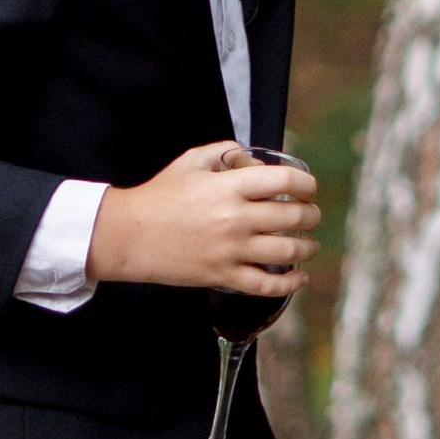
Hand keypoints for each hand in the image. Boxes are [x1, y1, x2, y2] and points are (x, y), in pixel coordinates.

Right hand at [87, 146, 319, 297]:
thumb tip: (253, 159)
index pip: (286, 180)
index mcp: (230, 186)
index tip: (308, 188)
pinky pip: (268, 285)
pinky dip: (291, 283)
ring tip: (310, 245)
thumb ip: (225, 152)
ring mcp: (231, 250)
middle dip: (311, 215)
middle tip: (311, 215)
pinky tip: (300, 277)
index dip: (306, 183)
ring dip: (308, 247)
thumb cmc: (159, 196)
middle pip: (294, 216)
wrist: (128, 235)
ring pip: (288, 251)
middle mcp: (236, 218)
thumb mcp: (191, 161)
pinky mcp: (223, 276)